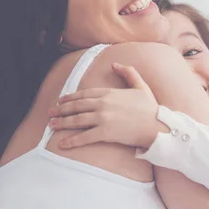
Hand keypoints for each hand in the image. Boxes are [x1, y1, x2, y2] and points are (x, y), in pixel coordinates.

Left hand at [48, 63, 167, 149]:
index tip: (61, 100)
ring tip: (52, 125)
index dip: (71, 97)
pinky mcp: (105, 132)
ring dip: (62, 122)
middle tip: (50, 112)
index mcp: (110, 93)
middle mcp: (103, 104)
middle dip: (61, 109)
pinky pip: (84, 137)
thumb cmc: (150, 108)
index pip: (84, 94)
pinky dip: (72, 140)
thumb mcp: (141, 85)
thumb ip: (128, 72)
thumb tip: (115, 64)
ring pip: (77, 120)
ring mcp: (103, 118)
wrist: (157, 125)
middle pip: (77, 106)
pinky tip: (62, 144)